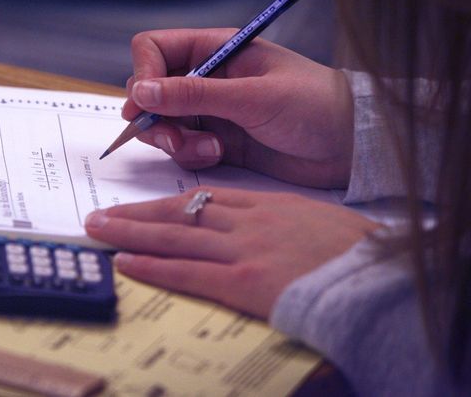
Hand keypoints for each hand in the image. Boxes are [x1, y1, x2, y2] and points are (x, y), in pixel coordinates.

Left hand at [85, 188, 378, 318]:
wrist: (379, 280)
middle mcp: (248, 221)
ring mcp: (244, 248)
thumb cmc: (357, 254)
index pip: (204, 198)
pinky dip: (153, 265)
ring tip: (99, 230)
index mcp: (267, 205)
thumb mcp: (318, 222)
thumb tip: (264, 230)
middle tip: (100, 213)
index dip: (168, 202)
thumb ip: (283, 221)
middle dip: (136, 212)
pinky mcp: (244, 280)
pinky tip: (126, 261)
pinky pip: (188, 270)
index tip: (142, 204)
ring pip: (175, 234)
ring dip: (131, 232)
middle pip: (180, 211)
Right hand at [123, 29, 353, 187]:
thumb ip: (195, 94)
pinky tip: (220, 155)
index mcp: (215, 50)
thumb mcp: (253, 96)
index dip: (143, 74)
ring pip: (160, 122)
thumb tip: (140, 92)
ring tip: (208, 149)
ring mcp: (209, 110)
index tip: (146, 104)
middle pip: (150, 89)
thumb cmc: (314, 106)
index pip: (154, 48)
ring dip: (173, 139)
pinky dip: (190, 155)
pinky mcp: (214, 141)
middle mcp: (206, 77)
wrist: (352, 147)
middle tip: (174, 137)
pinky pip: (181, 147)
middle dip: (155, 115)